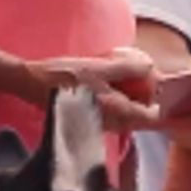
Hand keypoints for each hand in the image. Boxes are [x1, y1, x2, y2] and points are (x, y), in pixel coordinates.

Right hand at [18, 47, 162, 131]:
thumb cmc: (64, 76)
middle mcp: (112, 124)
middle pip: (141, 113)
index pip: (153, 115)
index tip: (154, 80)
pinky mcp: (91, 119)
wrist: (32, 83)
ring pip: (127, 111)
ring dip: (128, 93)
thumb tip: (150, 67)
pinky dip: (115, 95)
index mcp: (117, 113)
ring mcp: (101, 124)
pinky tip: (104, 79)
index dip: (158, 97)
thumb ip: (128, 68)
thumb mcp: (99, 67)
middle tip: (135, 70)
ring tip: (117, 72)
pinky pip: (113, 110)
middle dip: (143, 92)